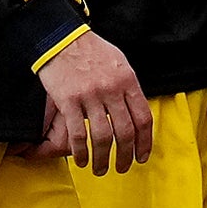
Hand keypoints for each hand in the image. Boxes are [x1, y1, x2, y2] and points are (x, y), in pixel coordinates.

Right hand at [40, 30, 150, 172]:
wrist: (61, 37)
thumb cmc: (91, 50)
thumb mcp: (119, 63)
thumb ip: (128, 87)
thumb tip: (136, 111)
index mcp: (127, 80)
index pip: (143, 118)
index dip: (145, 142)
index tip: (142, 156)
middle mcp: (111, 89)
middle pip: (125, 132)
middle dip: (125, 156)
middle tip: (122, 168)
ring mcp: (90, 96)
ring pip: (102, 137)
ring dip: (102, 159)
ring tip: (100, 169)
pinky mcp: (68, 101)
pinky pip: (77, 134)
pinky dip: (80, 152)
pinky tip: (81, 161)